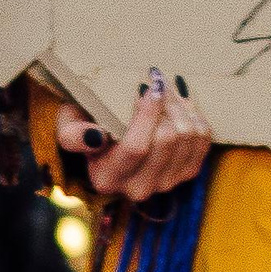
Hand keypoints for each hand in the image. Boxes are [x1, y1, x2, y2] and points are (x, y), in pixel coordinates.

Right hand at [55, 72, 211, 203]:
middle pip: (167, 139)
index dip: (148, 113)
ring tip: (167, 90)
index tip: (149, 86)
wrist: (104, 144)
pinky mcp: (186, 174)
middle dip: (166, 103)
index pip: (136, 147)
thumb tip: (96, 138)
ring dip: (181, 107)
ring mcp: (166, 183)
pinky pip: (203, 140)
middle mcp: (138, 189)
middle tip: (157, 82)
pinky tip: (180, 105)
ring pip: (188, 137)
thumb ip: (74, 135)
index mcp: (108, 179)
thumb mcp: (67, 127)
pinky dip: (195, 116)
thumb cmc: (83, 128)